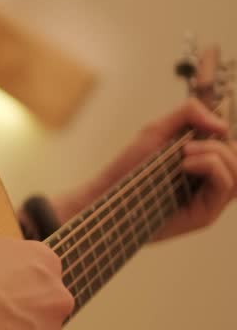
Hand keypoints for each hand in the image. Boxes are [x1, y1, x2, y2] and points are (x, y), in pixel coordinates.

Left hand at [52, 98, 235, 239]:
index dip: (225, 131)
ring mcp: (209, 200)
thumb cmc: (129, 166)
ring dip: (216, 154)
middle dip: (220, 144)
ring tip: (184, 153)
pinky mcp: (203, 215)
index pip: (233, 147)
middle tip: (187, 145)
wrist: (105, 195)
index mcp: (206, 163)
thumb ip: (188, 114)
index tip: (204, 126)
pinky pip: (226, 187)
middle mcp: (211, 183)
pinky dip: (212, 167)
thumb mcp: (157, 130)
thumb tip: (221, 123)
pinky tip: (185, 164)